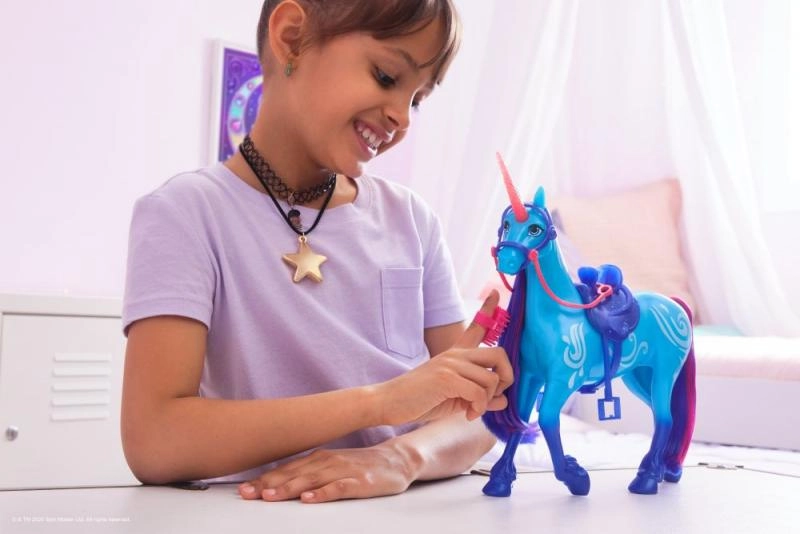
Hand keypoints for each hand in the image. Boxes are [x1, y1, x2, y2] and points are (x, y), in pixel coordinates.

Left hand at [238, 441, 415, 503]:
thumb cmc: (361, 464)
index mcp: (318, 458)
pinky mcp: (360, 482)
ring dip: (288, 488)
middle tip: (247, 493)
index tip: (243, 489)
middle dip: (268, 484)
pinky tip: (309, 500)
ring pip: (311, 480)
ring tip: (269, 496)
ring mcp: (343, 470)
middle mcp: (327, 461)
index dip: (263, 479)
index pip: (285, 469)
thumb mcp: (331, 464)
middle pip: (293, 475)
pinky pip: (338, 488)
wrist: (397, 459)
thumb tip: (278, 481)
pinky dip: (322, 493)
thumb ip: (308, 471)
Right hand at [375, 291, 512, 424]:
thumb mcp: (454, 397)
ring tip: (473, 409)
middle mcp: (455, 354)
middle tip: (497, 395)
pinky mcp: (446, 378)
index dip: (488, 310)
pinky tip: (468, 414)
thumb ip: (478, 396)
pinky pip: (478, 392)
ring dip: (488, 400)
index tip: (496, 292)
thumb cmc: (420, 400)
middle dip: (507, 377)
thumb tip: (504, 401)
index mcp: (456, 354)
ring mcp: (450, 364)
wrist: (389, 402)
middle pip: (499, 354)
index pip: (476, 327)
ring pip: (491, 378)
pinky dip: (478, 407)